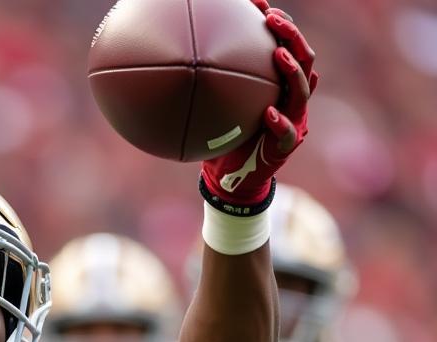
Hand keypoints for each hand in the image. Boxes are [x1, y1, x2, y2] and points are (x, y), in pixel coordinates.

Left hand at [201, 1, 318, 212]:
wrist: (230, 182)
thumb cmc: (224, 140)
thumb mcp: (218, 108)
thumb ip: (212, 85)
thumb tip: (179, 56)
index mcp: (278, 85)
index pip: (288, 46)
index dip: (280, 24)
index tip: (260, 4)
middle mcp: (291, 99)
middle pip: (304, 59)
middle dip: (291, 36)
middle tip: (273, 19)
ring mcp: (293, 121)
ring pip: (302, 90)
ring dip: (291, 71)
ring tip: (278, 55)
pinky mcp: (285, 147)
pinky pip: (287, 132)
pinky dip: (279, 122)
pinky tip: (268, 114)